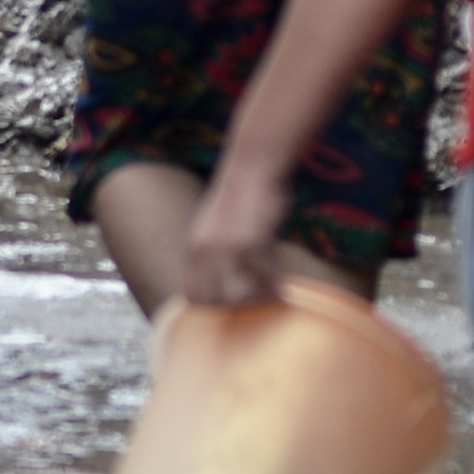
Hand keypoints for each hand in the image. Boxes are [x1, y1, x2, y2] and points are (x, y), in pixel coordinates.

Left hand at [177, 163, 289, 307]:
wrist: (253, 166)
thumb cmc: (241, 196)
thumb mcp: (214, 227)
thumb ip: (213, 254)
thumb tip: (222, 282)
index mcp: (193, 247)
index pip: (192, 295)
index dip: (210, 306)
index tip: (229, 307)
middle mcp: (205, 251)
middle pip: (215, 301)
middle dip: (235, 306)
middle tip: (254, 301)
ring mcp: (228, 249)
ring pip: (240, 295)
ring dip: (257, 299)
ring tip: (269, 294)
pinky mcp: (252, 243)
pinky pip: (264, 279)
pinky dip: (274, 288)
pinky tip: (282, 288)